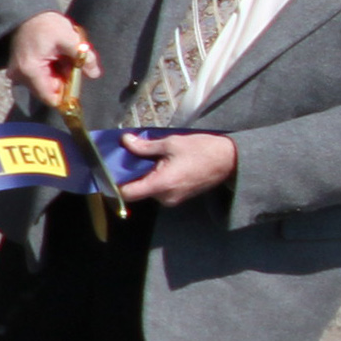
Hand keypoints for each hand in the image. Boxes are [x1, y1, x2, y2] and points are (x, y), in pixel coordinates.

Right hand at [3, 12, 98, 111]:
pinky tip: (55, 57)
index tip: (77, 80)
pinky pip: (40, 78)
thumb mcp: (69, 38)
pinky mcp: (20, 70)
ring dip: (58, 74)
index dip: (67, 94)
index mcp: (30, 70)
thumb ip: (83, 56)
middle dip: (64, 80)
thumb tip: (95, 73)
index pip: (51, 98)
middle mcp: (20, 76)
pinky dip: (51, 71)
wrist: (27, 13)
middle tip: (71, 62)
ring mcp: (18, 74)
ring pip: (45, 84)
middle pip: (49, 91)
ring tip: (62, 57)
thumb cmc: (45, 24)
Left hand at [112, 129, 235, 207]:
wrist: (230, 160)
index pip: (128, 193)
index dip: (116, 183)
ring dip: (146, 175)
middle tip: (133, 156)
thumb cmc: (202, 150)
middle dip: (133, 174)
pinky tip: (162, 164)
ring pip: (149, 190)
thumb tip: (126, 141)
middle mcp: (166, 197)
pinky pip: (160, 190)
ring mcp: (174, 199)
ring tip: (152, 158)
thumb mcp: (171, 143)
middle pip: (138, 190)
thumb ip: (145, 146)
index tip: (110, 170)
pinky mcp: (180, 197)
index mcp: (162, 184)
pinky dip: (157, 179)